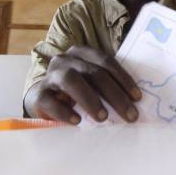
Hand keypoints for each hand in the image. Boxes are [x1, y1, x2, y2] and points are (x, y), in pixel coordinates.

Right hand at [24, 46, 141, 123]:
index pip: (105, 62)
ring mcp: (50, 76)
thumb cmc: (75, 92)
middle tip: (129, 114)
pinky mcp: (38, 94)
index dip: (123, 78)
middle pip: (93, 72)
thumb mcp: (92, 84)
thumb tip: (133, 103)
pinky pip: (50, 101)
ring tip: (103, 117)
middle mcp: (65, 60)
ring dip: (90, 99)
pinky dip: (65, 111)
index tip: (137, 98)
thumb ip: (108, 87)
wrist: (43, 99)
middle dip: (114, 94)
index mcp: (82, 53)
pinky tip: (77, 121)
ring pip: (71, 80)